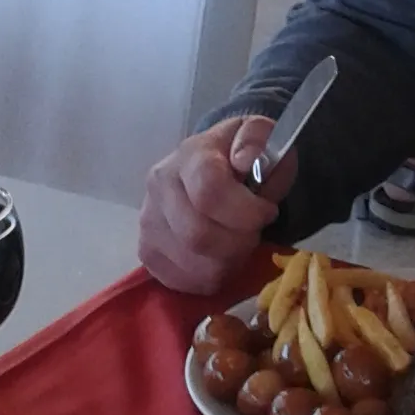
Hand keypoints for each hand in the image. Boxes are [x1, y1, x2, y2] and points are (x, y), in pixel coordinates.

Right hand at [138, 115, 295, 294]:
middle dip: (240, 242)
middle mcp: (159, 186)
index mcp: (189, 155)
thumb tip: (244, 159)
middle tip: (254, 233)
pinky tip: (220, 259)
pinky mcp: (147, 251)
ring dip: (228, 263)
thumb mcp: (260, 135)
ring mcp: (148, 221)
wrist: (208, 167)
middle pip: (199, 234)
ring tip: (238, 245)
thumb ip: (258, 139)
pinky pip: (180, 280)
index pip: (210, 190)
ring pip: (192, 263)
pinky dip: (209, 277)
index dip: (247, 211)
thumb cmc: (241, 156)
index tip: (268, 212)